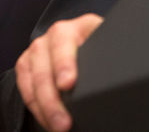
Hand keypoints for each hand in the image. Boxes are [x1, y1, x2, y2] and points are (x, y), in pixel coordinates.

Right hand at [15, 13, 103, 131]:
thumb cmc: (108, 51)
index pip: (65, 41)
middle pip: (45, 65)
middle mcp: (56, 34)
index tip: (68, 84)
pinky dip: (36, 108)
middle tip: (63, 122)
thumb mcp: (113, 47)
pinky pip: (25, 88)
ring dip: (43, 107)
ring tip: (57, 127)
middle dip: (53, 98)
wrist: (95, 47)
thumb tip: (122, 75)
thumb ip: (113, 55)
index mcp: (81, 26)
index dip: (64, 63)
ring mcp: (40, 48)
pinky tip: (48, 121)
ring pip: (32, 78)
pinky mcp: (28, 64)